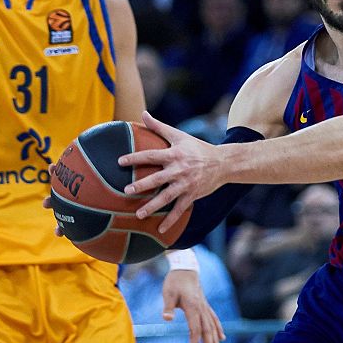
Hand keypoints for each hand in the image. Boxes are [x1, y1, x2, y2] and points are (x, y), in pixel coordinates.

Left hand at [120, 112, 223, 233]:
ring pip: (167, 197)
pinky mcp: (192, 196)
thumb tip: (143, 113)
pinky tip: (160, 230)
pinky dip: (170, 221)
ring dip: (152, 206)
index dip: (136, 158)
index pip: (151, 156)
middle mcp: (179, 170)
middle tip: (127, 191)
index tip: (120, 161)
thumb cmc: (197, 148)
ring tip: (138, 214)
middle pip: (158, 179)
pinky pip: (179, 210)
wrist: (222, 163)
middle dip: (142, 185)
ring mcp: (186, 185)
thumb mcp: (179, 136)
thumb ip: (159, 126)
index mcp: (174, 155)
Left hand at [161, 267, 225, 342]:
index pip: (195, 329)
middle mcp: (202, 308)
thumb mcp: (168, 293)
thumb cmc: (174, 282)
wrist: (185, 269)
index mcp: (193, 307)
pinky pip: (214, 320)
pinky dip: (218, 329)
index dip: (194, 342)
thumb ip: (168, 307)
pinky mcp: (205, 306)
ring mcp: (205, 307)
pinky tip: (222, 337)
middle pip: (207, 330)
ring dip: (215, 340)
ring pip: (212, 326)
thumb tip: (166, 319)